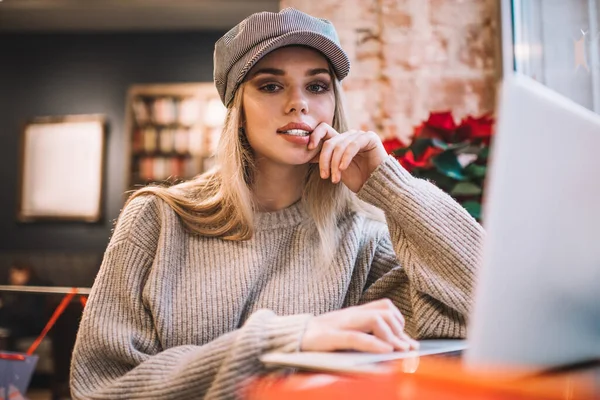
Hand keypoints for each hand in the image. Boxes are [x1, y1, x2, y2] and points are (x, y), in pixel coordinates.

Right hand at [300, 299, 418, 352]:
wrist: (291, 337)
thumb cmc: (322, 340)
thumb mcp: (348, 334)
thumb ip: (368, 337)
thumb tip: (395, 349)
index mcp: (355, 313)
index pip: (385, 306)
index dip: (400, 322)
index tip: (405, 341)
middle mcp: (350, 315)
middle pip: (384, 311)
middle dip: (399, 331)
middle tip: (403, 349)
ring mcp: (340, 325)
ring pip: (374, 319)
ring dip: (391, 336)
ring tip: (397, 351)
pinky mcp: (329, 338)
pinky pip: (356, 338)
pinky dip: (374, 344)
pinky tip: (385, 352)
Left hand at [308, 123, 387, 192]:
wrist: (376, 186)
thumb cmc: (357, 179)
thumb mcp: (336, 169)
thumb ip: (326, 159)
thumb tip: (308, 154)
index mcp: (341, 141)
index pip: (324, 130)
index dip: (315, 136)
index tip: (308, 148)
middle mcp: (349, 136)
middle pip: (330, 142)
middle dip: (325, 160)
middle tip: (324, 176)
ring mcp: (360, 135)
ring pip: (340, 146)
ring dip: (335, 164)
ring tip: (335, 179)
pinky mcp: (370, 138)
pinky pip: (353, 145)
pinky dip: (345, 158)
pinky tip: (343, 169)